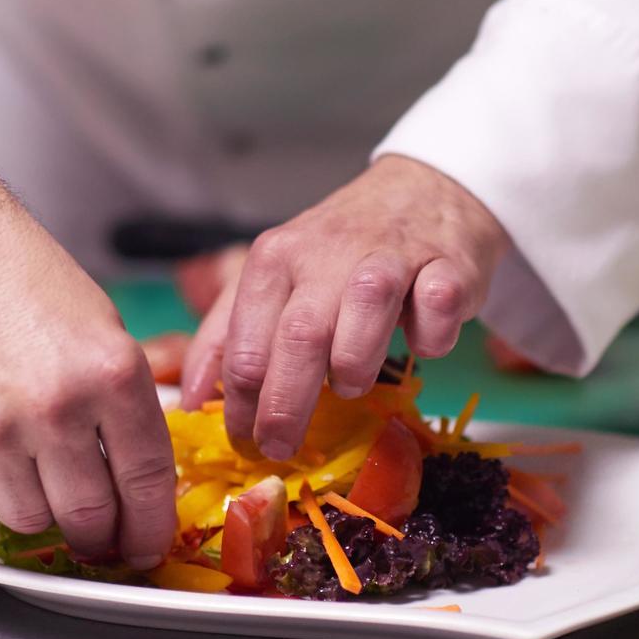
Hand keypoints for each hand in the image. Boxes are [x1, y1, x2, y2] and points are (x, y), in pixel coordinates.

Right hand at [0, 160, 176, 567]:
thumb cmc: (21, 276)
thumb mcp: (100, 326)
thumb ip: (120, 401)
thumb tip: (136, 475)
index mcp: (112, 372)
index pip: (146, 480)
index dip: (151, 527)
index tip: (148, 546)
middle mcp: (57, 408)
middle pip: (90, 517)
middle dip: (100, 536)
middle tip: (101, 535)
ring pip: (33, 520)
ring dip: (44, 511)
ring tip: (41, 476)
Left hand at [179, 156, 507, 458]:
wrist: (423, 191)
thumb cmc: (341, 253)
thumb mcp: (274, 279)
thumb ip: (228, 336)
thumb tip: (191, 400)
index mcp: (275, 259)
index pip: (246, 344)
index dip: (239, 406)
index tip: (244, 443)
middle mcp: (327, 253)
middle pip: (298, 336)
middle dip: (284, 406)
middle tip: (282, 447)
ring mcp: (391, 255)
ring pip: (366, 308)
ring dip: (356, 363)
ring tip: (351, 385)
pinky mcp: (447, 264)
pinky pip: (438, 304)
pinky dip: (431, 334)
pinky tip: (421, 343)